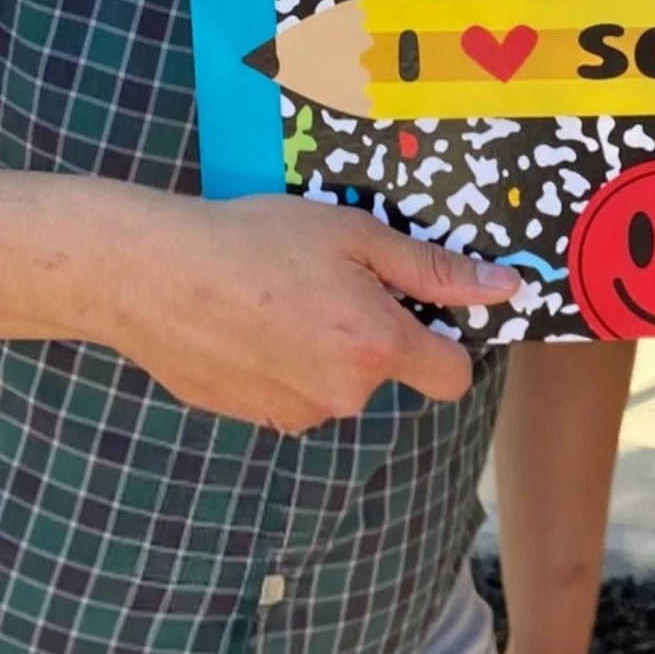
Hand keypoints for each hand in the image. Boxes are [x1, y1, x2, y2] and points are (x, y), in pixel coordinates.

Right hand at [87, 187, 521, 428]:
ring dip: (322, 350)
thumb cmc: (252, 240)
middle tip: (324, 281)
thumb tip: (504, 289)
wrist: (149, 274)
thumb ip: (432, 270)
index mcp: (375, 347)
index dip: (446, 342)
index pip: (452, 377)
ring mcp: (295, 413)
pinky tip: (246, 323)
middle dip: (371, 335)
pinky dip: (280, 364)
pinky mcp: (253, 418)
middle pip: (387, 374)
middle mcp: (342, 394)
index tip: (419, 311)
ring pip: (335, 384)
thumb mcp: (353, 235)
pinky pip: (290, 393)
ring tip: (274, 298)